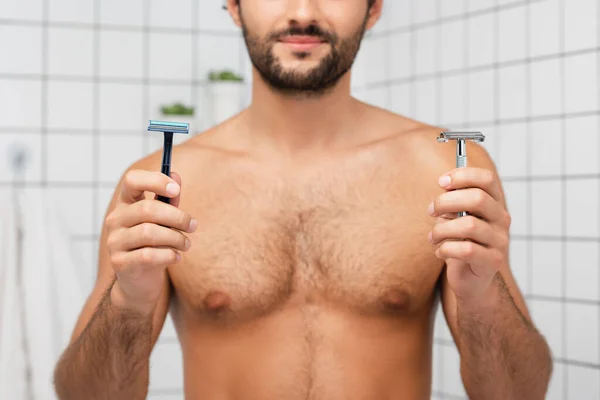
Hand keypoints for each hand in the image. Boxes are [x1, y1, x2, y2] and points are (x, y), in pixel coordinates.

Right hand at [105, 170, 197, 313]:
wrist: (139, 281)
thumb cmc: (153, 244)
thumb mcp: (163, 220)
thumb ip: (169, 199)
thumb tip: (176, 175)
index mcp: (125, 203)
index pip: (132, 180)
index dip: (155, 181)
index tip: (176, 189)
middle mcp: (116, 220)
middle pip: (147, 209)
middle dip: (177, 217)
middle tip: (193, 225)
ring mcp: (115, 242)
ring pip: (149, 233)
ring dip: (176, 238)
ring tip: (186, 244)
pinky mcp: (120, 263)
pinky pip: (149, 255)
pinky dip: (169, 255)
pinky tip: (177, 257)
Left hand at [427, 167, 510, 300]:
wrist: (471, 279)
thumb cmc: (460, 242)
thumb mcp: (454, 218)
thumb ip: (452, 203)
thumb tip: (445, 188)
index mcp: (493, 203)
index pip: (487, 179)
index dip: (463, 176)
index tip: (441, 182)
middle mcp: (501, 219)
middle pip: (478, 198)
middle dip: (446, 202)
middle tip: (431, 211)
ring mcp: (500, 241)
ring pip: (469, 225)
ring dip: (442, 229)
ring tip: (433, 237)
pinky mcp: (492, 261)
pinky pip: (466, 250)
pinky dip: (446, 249)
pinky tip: (440, 252)